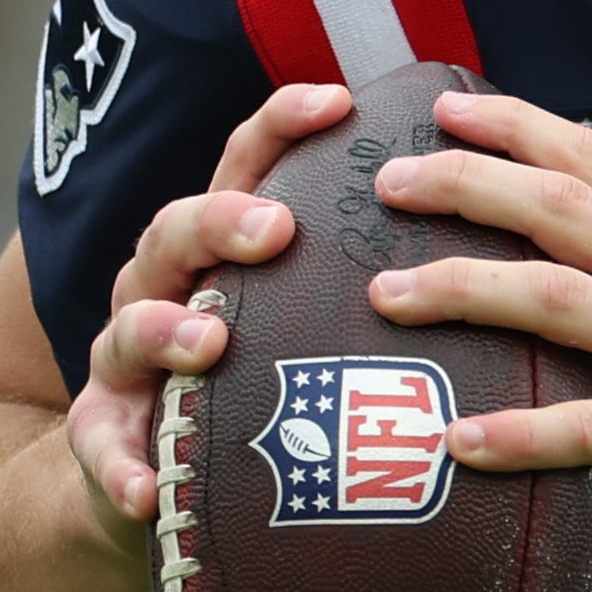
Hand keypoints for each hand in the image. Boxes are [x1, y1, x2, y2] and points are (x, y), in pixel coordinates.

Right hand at [61, 82, 353, 529]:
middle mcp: (162, 288)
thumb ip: (361, 277)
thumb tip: (488, 236)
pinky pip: (102, 449)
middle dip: (221, 221)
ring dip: (166, 330)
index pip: (245, 166)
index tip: (339, 100)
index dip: (282, 126)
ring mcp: (125, 362)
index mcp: (218, 250)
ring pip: (129, 329)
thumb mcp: (304, 319)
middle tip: (277, 227)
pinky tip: (142, 492)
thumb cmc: (261, 383)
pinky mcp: (104, 438)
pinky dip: (119, 467)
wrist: (170, 481)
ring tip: (208, 343)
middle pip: (176, 230)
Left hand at [361, 90, 591, 582]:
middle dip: (467, 185)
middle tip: (389, 185)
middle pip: (560, 208)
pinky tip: (458, 443)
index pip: (589, 158)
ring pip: (560, 299)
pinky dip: (517, 435)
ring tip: (386, 295)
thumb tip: (551, 242)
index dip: (513, 125)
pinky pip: (587, 429)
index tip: (441, 110)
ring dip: (465, 289)